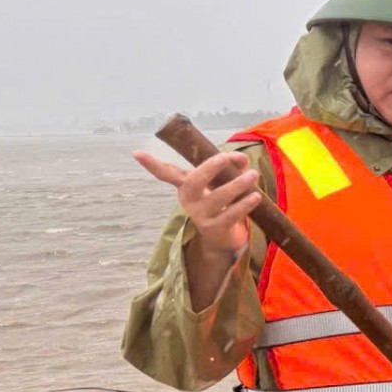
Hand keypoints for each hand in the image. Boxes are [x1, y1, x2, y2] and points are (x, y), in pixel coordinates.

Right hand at [134, 149, 258, 255]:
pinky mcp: (215, 228)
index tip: (136, 153)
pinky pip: (231, 214)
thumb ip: (231, 168)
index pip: (165, 174)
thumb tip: (242, 159)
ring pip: (218, 197)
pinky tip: (255, 196)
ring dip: (237, 185)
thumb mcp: (222, 183)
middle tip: (225, 157)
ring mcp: (200, 215)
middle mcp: (189, 200)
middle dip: (209, 168)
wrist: (222, 239)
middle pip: (193, 181)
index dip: (151, 164)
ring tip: (253, 175)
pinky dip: (245, 204)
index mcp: (186, 186)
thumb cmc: (221, 203)